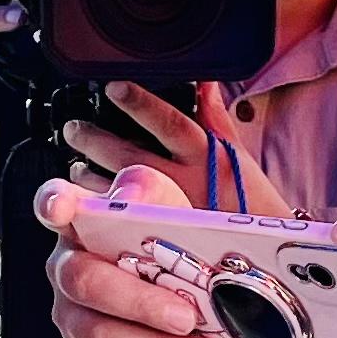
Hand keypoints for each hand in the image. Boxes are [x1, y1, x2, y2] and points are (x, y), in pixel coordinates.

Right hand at [36, 168, 230, 337]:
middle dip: (139, 303)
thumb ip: (152, 193)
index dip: (52, 204)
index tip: (61, 208)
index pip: (53, 202)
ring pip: (98, 335)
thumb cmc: (167, 244)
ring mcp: (72, 312)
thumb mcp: (170, 209)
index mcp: (81, 220)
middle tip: (186, 316)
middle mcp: (67, 265)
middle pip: (84, 281)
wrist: (185, 289)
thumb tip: (130, 195)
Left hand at [62, 80, 291, 217]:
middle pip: (131, 156)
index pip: (170, 123)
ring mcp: (170, 212)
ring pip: (119, 189)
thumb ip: (215, 117)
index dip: (141, 104)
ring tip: (75, 166)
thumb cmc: (252, 202)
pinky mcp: (160, 238)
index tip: (113, 88)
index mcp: (208, 156)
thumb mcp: (237, 155)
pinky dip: (99, 210)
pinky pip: (120, 222)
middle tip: (73, 129)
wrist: (263, 255)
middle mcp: (187, 183)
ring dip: (90, 175)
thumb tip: (204, 82)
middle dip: (95, 140)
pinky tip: (86, 202)